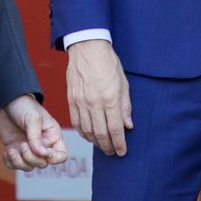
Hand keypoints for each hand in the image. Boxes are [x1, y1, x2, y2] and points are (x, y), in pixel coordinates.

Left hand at [0, 95, 68, 170]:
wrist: (5, 101)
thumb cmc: (24, 105)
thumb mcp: (33, 118)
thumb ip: (36, 137)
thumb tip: (41, 154)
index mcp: (52, 136)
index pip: (61, 155)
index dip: (53, 158)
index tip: (42, 151)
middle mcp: (42, 145)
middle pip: (42, 164)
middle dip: (31, 158)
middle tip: (23, 144)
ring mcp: (28, 149)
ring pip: (28, 167)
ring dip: (19, 161)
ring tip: (12, 149)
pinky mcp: (15, 150)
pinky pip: (14, 166)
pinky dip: (9, 162)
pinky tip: (7, 151)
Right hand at [65, 40, 132, 156]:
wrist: (87, 48)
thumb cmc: (108, 63)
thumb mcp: (124, 83)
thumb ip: (125, 106)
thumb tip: (128, 125)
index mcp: (110, 98)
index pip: (116, 129)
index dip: (119, 144)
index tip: (122, 152)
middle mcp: (95, 103)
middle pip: (101, 134)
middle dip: (108, 147)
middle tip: (113, 152)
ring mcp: (81, 102)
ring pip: (87, 131)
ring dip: (95, 142)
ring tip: (102, 145)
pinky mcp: (71, 100)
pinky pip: (76, 123)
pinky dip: (83, 133)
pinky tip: (89, 136)